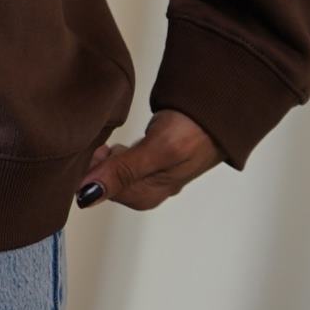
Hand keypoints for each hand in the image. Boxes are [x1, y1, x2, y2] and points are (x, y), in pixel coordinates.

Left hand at [74, 109, 225, 210]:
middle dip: (95, 164)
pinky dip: (112, 152)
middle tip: (100, 142)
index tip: (92, 149)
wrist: (221, 113)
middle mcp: (144, 191)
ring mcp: (147, 176)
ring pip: (109, 170)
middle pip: (101, 182)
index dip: (88, 170)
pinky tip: (117, 142)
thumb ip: (123, 171)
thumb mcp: (157, 150)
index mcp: (145, 196)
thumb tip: (87, 195)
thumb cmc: (195, 132)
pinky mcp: (150, 162)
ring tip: (109, 141)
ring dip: (103, 157)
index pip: (96, 191)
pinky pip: (119, 162)